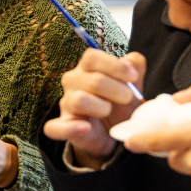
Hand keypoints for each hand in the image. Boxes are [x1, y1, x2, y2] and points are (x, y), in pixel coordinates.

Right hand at [43, 50, 145, 169]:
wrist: (112, 133)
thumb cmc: (119, 103)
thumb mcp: (132, 84)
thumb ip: (135, 66)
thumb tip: (131, 61)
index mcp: (87, 68)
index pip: (92, 57)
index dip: (114, 66)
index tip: (133, 77)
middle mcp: (73, 82)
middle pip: (93, 80)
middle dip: (117, 89)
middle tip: (128, 98)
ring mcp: (66, 104)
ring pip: (79, 100)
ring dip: (102, 108)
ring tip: (109, 111)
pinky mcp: (62, 126)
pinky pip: (55, 127)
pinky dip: (71, 128)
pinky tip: (86, 128)